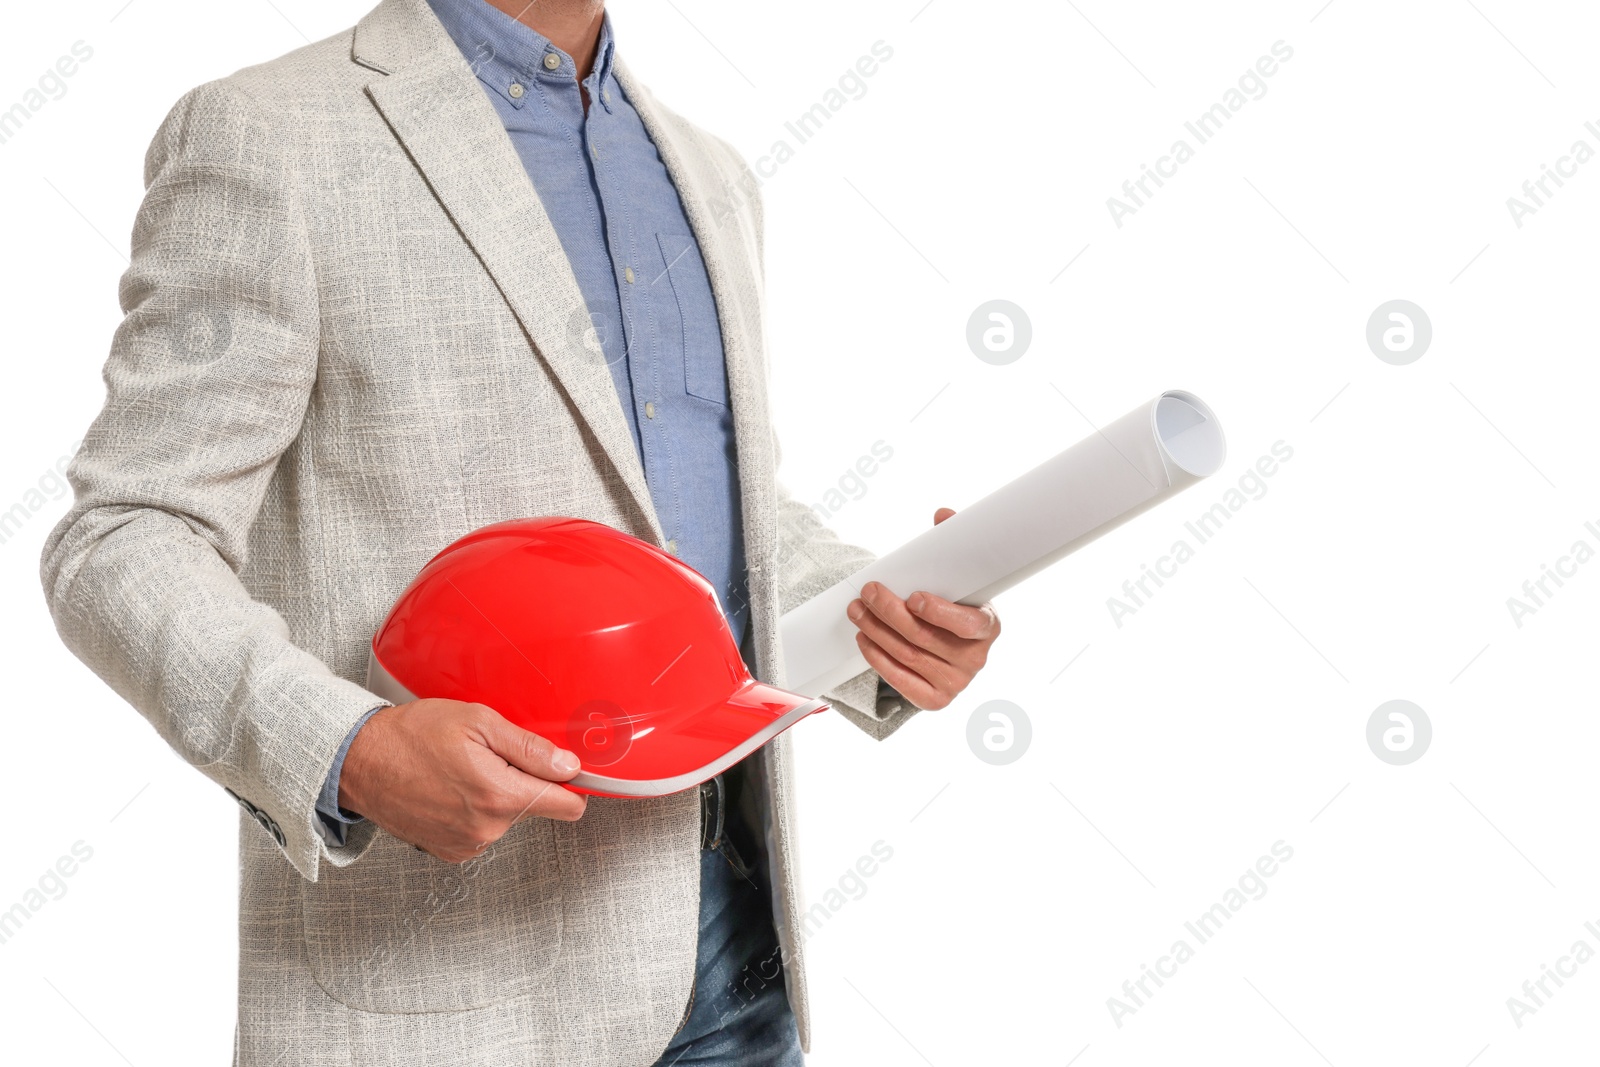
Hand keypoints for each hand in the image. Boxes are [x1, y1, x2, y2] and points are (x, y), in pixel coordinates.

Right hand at [338, 699, 586, 862]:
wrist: (358, 762)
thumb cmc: (410, 737)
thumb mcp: (478, 723)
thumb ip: (529, 748)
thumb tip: (569, 766)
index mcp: (499, 796)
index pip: (567, 806)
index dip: (573, 785)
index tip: (571, 772)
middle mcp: (486, 829)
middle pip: (534, 806)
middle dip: (522, 781)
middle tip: (489, 755)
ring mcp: (466, 844)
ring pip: (506, 817)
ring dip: (494, 795)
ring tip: (461, 770)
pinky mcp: (449, 851)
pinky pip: (481, 829)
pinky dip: (473, 810)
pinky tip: (449, 789)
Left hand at [846, 508, 1001, 710]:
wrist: (952, 648)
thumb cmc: (954, 605)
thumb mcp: (959, 576)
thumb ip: (953, 545)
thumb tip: (943, 516)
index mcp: (988, 626)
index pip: (968, 624)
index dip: (940, 613)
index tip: (914, 597)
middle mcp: (976, 659)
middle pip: (924, 637)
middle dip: (890, 612)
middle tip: (868, 592)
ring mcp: (956, 682)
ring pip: (907, 656)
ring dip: (876, 631)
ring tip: (858, 610)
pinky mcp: (935, 699)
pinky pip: (900, 680)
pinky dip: (877, 658)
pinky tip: (864, 638)